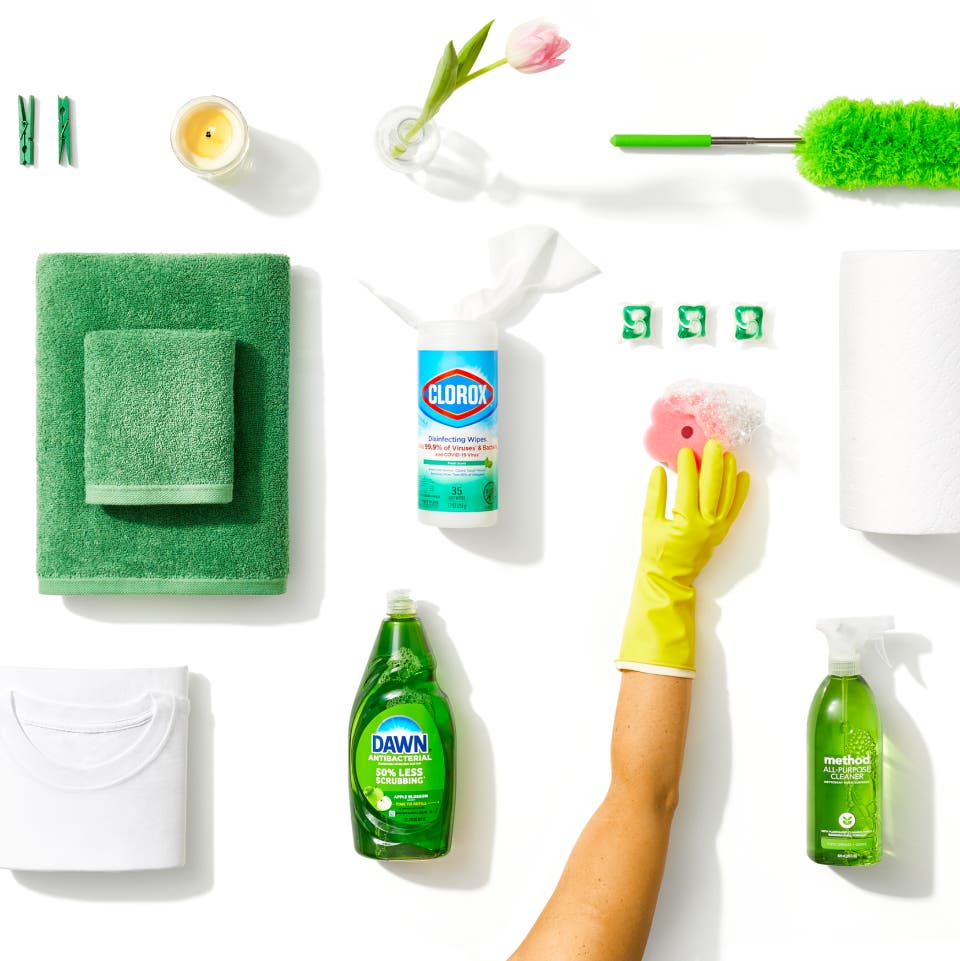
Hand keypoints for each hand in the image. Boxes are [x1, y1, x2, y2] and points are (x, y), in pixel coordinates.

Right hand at [617, 440, 749, 676]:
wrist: (669, 577)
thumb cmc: (656, 551)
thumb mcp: (649, 522)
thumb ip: (655, 496)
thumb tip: (660, 471)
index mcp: (685, 522)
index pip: (689, 486)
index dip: (687, 466)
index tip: (685, 451)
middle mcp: (705, 524)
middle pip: (712, 487)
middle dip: (713, 463)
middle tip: (714, 444)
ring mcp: (717, 528)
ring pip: (726, 495)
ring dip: (728, 473)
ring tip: (728, 454)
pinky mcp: (722, 531)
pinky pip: (735, 508)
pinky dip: (740, 492)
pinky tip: (742, 475)